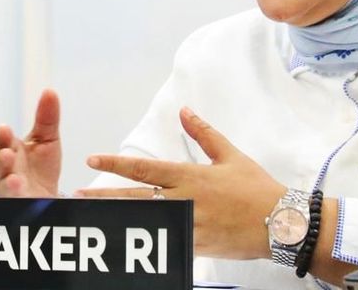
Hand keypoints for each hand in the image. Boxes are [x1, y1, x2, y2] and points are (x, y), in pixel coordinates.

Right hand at [0, 89, 61, 196]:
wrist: (48, 197)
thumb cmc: (41, 166)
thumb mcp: (47, 139)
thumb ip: (47, 118)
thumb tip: (49, 91)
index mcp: (11, 151)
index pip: (1, 142)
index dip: (1, 137)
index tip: (5, 129)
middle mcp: (6, 171)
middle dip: (1, 160)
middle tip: (8, 154)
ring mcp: (10, 191)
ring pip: (3, 187)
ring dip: (8, 184)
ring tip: (15, 180)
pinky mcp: (19, 205)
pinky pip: (15, 202)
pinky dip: (17, 198)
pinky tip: (22, 193)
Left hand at [76, 107, 284, 259]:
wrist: (281, 223)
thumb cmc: (257, 187)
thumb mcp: (230, 155)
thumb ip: (203, 133)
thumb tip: (184, 110)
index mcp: (191, 176)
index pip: (145, 168)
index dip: (115, 165)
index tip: (92, 160)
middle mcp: (185, 201)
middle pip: (135, 198)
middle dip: (104, 196)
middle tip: (76, 195)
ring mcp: (188, 227)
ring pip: (144, 222)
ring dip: (117, 219)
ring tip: (92, 217)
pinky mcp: (195, 247)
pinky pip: (163, 243)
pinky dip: (143, 241)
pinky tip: (126, 240)